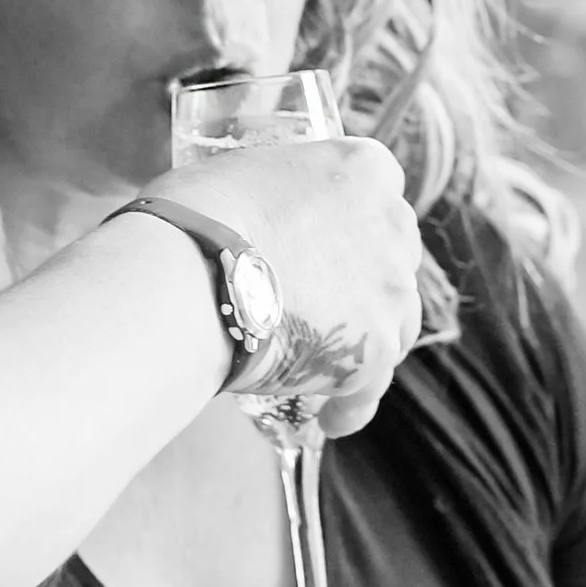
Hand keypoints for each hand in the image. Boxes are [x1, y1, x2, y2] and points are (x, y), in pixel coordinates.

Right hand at [146, 134, 422, 435]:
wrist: (190, 277)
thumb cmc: (197, 215)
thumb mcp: (245, 171)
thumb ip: (276, 191)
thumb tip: (256, 214)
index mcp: (365, 168)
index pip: (378, 191)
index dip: (351, 220)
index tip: (327, 239)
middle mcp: (392, 226)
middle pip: (392, 257)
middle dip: (363, 278)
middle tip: (322, 298)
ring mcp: (389, 293)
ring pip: (395, 320)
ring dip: (366, 338)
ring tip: (325, 361)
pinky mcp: (373, 353)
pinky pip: (373, 386)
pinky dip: (353, 403)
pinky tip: (331, 417)